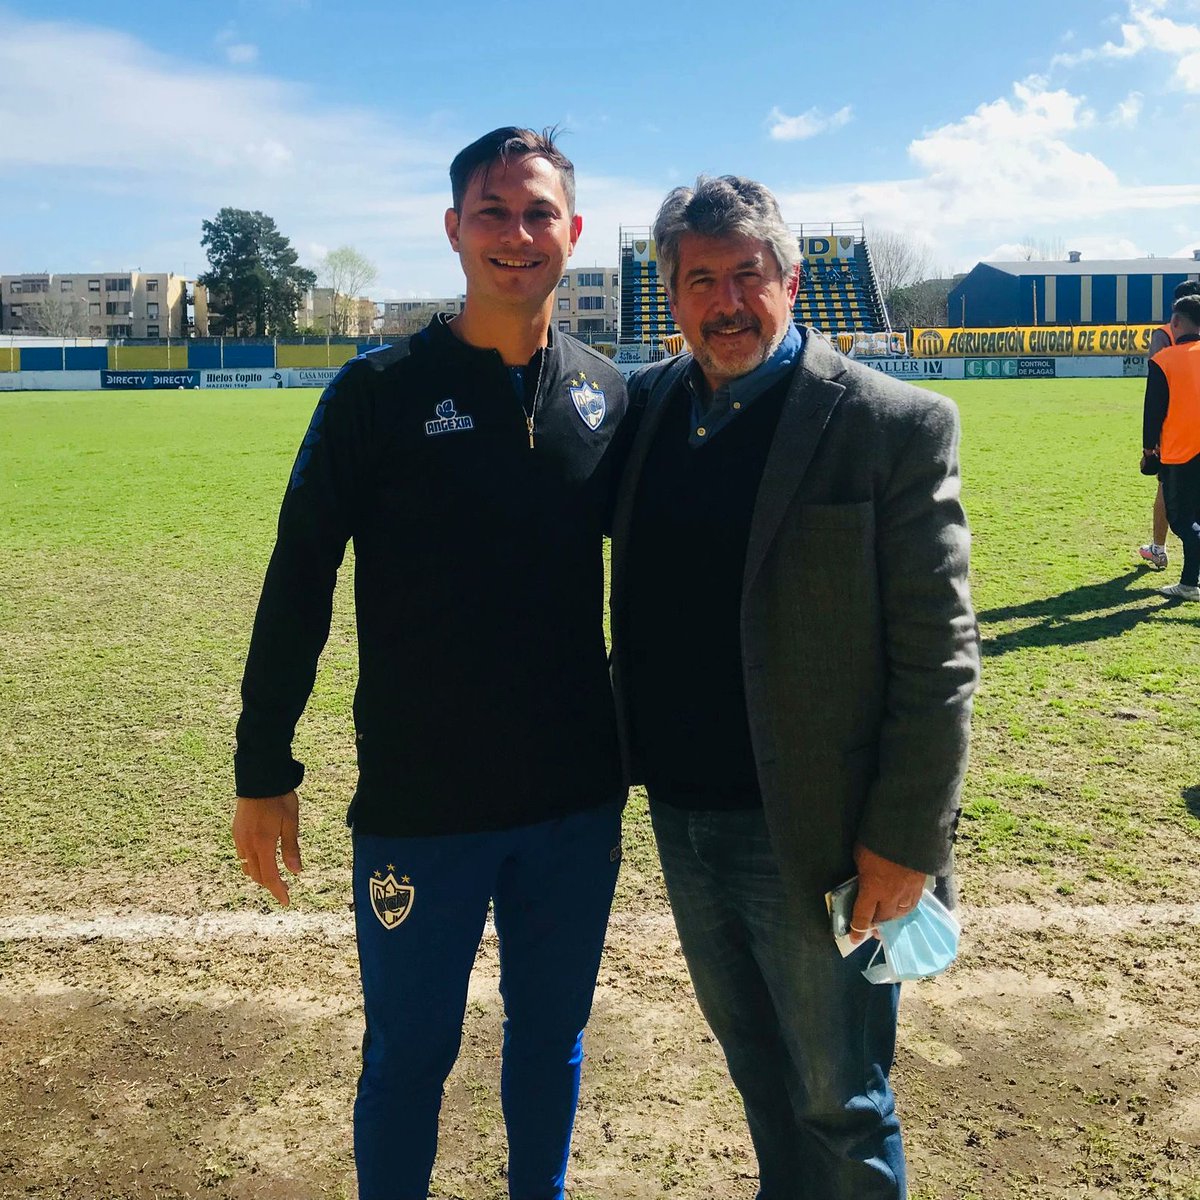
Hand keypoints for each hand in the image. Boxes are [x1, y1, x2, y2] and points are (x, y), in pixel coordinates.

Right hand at [232, 791, 301, 906]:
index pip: (270, 876)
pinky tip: (261, 861)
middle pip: (257, 875)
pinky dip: (252, 864)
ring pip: (247, 867)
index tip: (286, 901)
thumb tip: (295, 872)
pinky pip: (242, 856)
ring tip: (274, 877)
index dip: (278, 890)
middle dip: (270, 885)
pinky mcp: (236, 832)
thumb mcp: (291, 822)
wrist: (259, 778)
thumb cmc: (279, 798)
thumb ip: (291, 848)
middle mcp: (248, 844)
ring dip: (260, 876)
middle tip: (284, 889)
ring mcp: (239, 838)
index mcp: (263, 843)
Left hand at [847, 843, 926, 944]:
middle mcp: (890, 896)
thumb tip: (864, 878)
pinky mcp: (920, 886)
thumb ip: (862, 873)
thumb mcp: (860, 856)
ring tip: (887, 917)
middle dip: (876, 923)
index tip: (853, 939)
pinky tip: (902, 907)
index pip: (862, 916)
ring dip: (891, 917)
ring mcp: (907, 892)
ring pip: (899, 914)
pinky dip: (904, 908)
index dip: (857, 930)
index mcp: (872, 890)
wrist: (908, 832)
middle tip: (871, 926)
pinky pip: (912, 904)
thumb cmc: (877, 841)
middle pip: (883, 918)